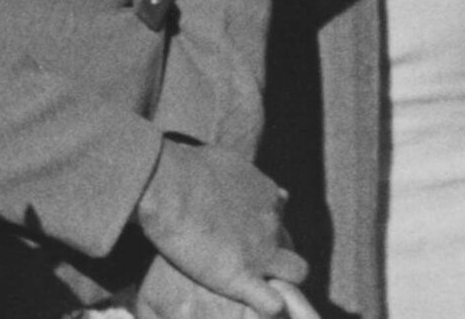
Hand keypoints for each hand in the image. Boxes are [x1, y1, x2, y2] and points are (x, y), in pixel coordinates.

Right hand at [132, 139, 304, 313]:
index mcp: (267, 196)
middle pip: (293, 243)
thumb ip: (245, 176)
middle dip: (281, 258)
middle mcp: (271, 224)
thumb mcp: (225, 161)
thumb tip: (258, 186)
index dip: (265, 234)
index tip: (244, 240)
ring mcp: (260, 252)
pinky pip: (272, 304)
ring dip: (284, 281)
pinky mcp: (241, 277)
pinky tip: (254, 307)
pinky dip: (268, 307)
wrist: (168, 184)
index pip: (279, 220)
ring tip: (257, 287)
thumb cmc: (186, 167)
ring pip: (297, 273)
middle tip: (252, 267)